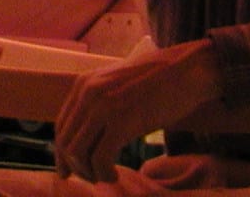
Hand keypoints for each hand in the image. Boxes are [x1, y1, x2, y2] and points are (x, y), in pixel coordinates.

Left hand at [53, 40, 221, 182]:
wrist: (188, 70)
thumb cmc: (159, 82)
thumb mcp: (119, 86)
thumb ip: (100, 103)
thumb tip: (88, 135)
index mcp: (85, 83)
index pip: (61, 126)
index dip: (62, 154)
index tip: (67, 172)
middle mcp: (89, 92)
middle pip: (66, 142)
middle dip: (76, 167)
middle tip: (93, 179)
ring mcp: (104, 105)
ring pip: (78, 153)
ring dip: (89, 173)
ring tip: (106, 177)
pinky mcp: (121, 120)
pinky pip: (100, 159)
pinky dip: (104, 174)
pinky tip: (115, 176)